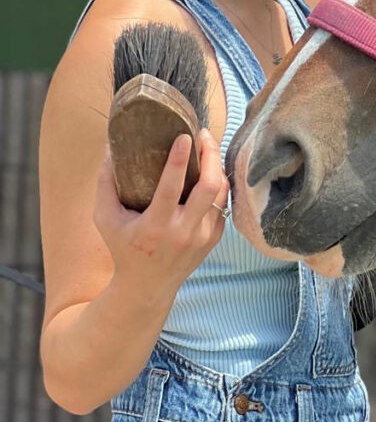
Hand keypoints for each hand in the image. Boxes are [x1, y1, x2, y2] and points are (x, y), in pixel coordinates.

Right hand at [93, 129, 228, 300]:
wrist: (147, 286)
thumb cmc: (123, 248)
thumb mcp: (105, 219)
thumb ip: (106, 184)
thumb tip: (110, 148)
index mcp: (155, 227)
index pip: (172, 189)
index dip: (180, 160)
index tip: (185, 136)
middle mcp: (184, 232)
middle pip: (209, 186)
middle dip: (211, 155)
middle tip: (204, 135)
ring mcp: (203, 236)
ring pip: (221, 192)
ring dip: (217, 166)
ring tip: (208, 147)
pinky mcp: (215, 237)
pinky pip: (223, 203)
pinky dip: (218, 183)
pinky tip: (211, 169)